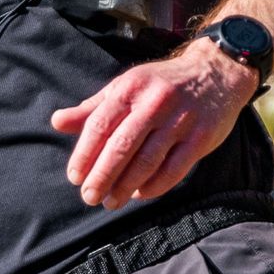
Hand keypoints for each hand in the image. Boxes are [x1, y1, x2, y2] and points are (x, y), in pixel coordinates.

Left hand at [51, 42, 256, 210]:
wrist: (216, 72)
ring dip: (126, 187)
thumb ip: (92, 108)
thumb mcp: (125, 87)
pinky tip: (140, 194)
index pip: (100, 125)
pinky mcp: (201, 138)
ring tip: (111, 201)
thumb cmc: (161, 84)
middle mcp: (154, 103)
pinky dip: (154, 186)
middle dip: (102, 176)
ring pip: (147, 161)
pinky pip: (174, 169)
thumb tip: (57, 122)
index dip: (84, 154)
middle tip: (89, 197)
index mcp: (130, 89)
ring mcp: (180, 121)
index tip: (74, 177)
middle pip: (121, 147)